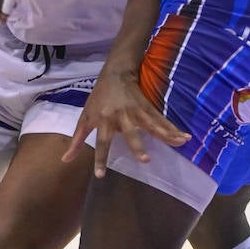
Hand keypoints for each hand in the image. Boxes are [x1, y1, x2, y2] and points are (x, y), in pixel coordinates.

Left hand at [62, 66, 189, 178]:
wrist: (115, 73)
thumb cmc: (97, 98)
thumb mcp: (84, 117)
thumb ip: (76, 140)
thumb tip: (65, 160)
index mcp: (103, 120)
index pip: (101, 142)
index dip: (99, 158)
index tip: (100, 175)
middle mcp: (120, 116)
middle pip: (129, 132)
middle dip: (137, 145)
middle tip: (145, 159)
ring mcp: (136, 111)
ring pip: (151, 124)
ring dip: (165, 135)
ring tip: (178, 144)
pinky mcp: (147, 107)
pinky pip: (160, 120)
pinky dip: (173, 128)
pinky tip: (184, 137)